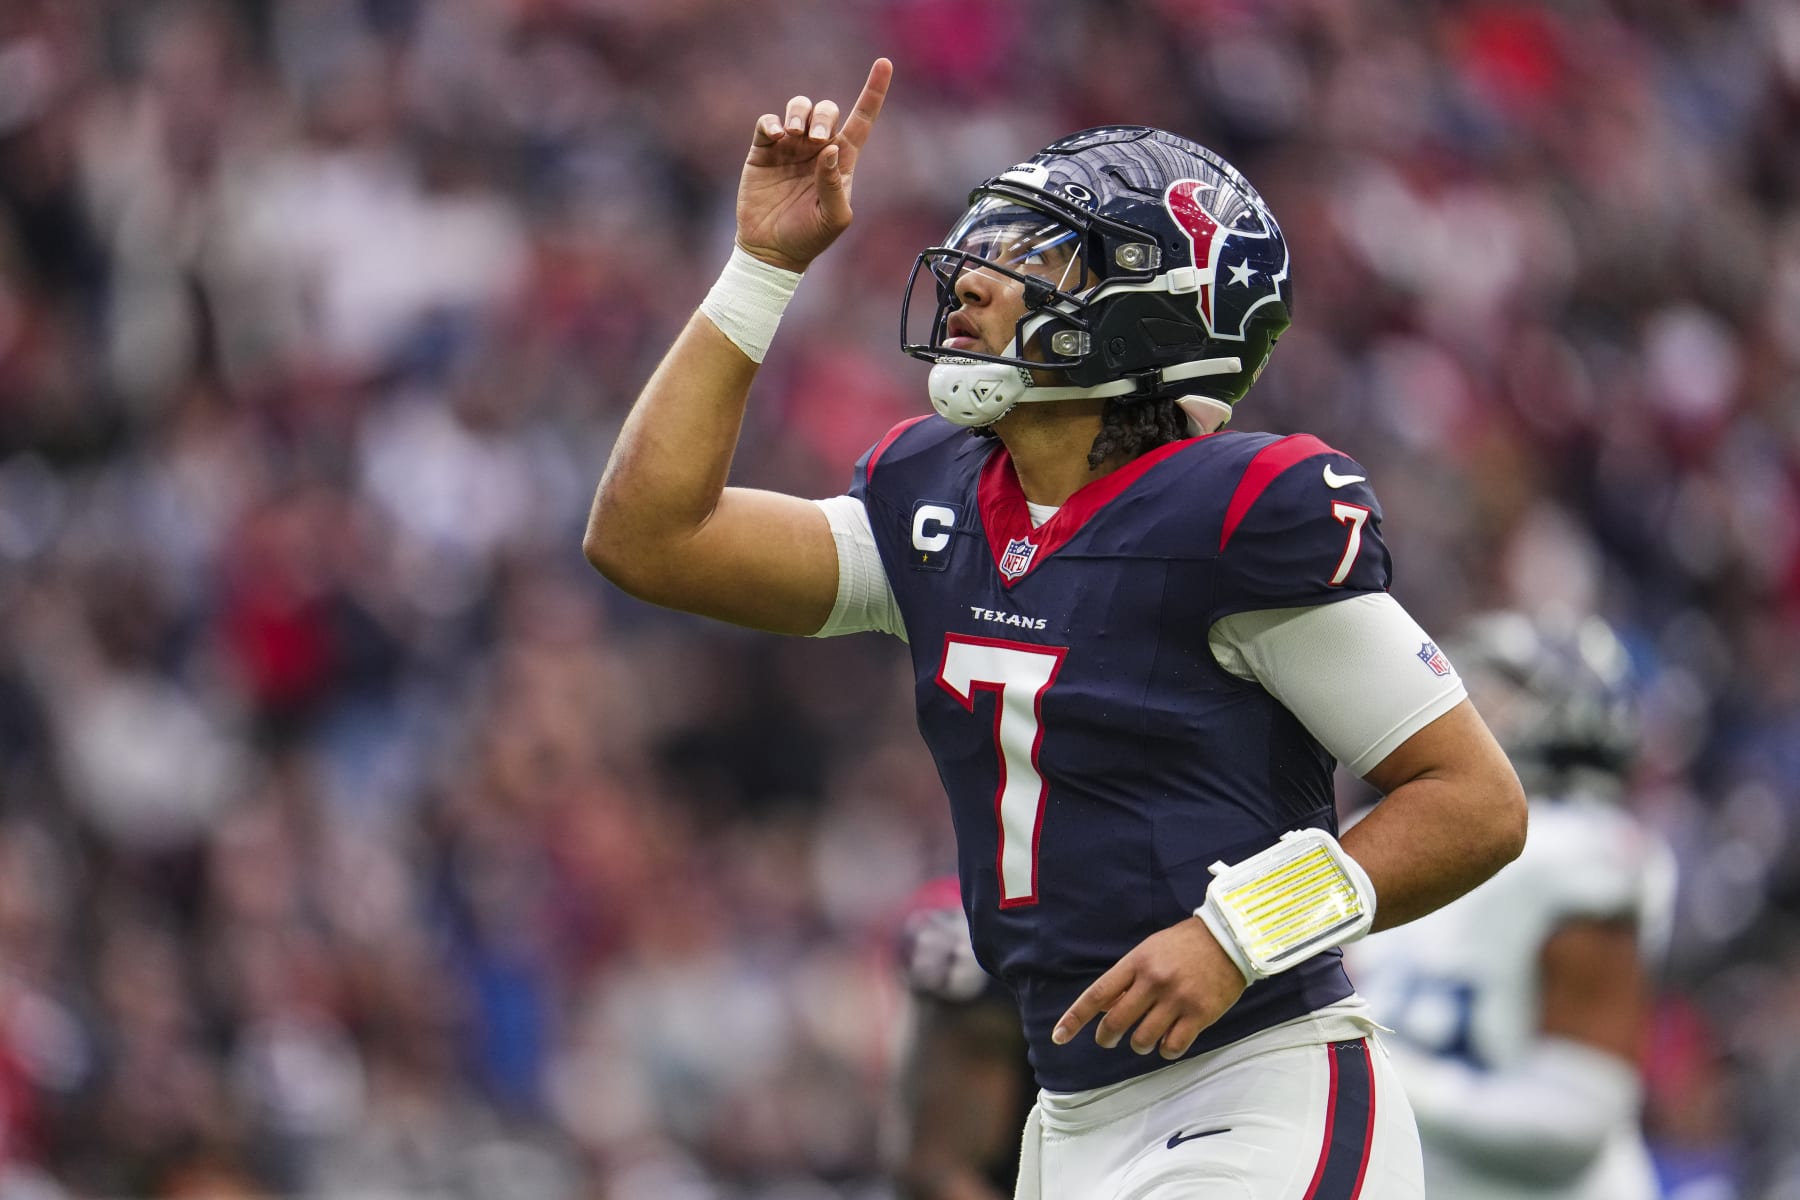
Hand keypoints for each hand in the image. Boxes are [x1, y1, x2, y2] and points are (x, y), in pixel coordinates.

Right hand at [736, 58, 892, 272]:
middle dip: (823, 117)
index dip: (873, 92)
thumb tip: (829, 149)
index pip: (862, 120)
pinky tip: (776, 135)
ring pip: (799, 108)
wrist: (772, 250)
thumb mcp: (833, 217)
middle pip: (827, 111)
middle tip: (814, 140)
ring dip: (800, 113)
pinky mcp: (763, 151)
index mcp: (841, 161)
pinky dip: (772, 122)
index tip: (884, 64)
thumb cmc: (809, 237)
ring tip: (794, 134)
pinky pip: (768, 122)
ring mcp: (790, 148)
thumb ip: (834, 185)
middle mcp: (817, 149)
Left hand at [1051, 917, 1248, 1058]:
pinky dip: (1166, 1050)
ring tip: (1143, 1040)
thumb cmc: (1184, 945)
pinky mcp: (1199, 1014)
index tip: (1059, 1036)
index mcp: (1136, 962)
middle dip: (1107, 1037)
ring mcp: (1177, 999)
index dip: (1075, 1018)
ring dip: (1138, 1045)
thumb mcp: (1149, 951)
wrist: (1228, 940)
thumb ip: (1127, 979)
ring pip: (1143, 1039)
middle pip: (1116, 1022)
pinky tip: (1168, 1043)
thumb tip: (1104, 1008)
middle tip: (1108, 1040)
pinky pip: (1173, 1046)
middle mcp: (1153, 981)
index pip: (1097, 994)